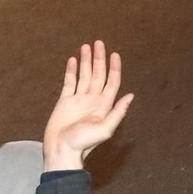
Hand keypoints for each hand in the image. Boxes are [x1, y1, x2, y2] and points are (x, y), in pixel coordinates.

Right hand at [42, 41, 134, 172]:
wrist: (62, 150)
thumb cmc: (83, 143)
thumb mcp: (104, 129)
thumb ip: (118, 112)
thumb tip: (131, 96)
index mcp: (103, 105)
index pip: (111, 82)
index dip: (114, 68)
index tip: (114, 54)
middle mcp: (92, 100)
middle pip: (98, 74)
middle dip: (99, 59)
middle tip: (98, 43)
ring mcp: (78, 100)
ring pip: (84, 75)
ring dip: (85, 61)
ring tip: (85, 46)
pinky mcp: (65, 101)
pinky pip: (69, 82)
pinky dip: (71, 71)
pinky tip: (72, 60)